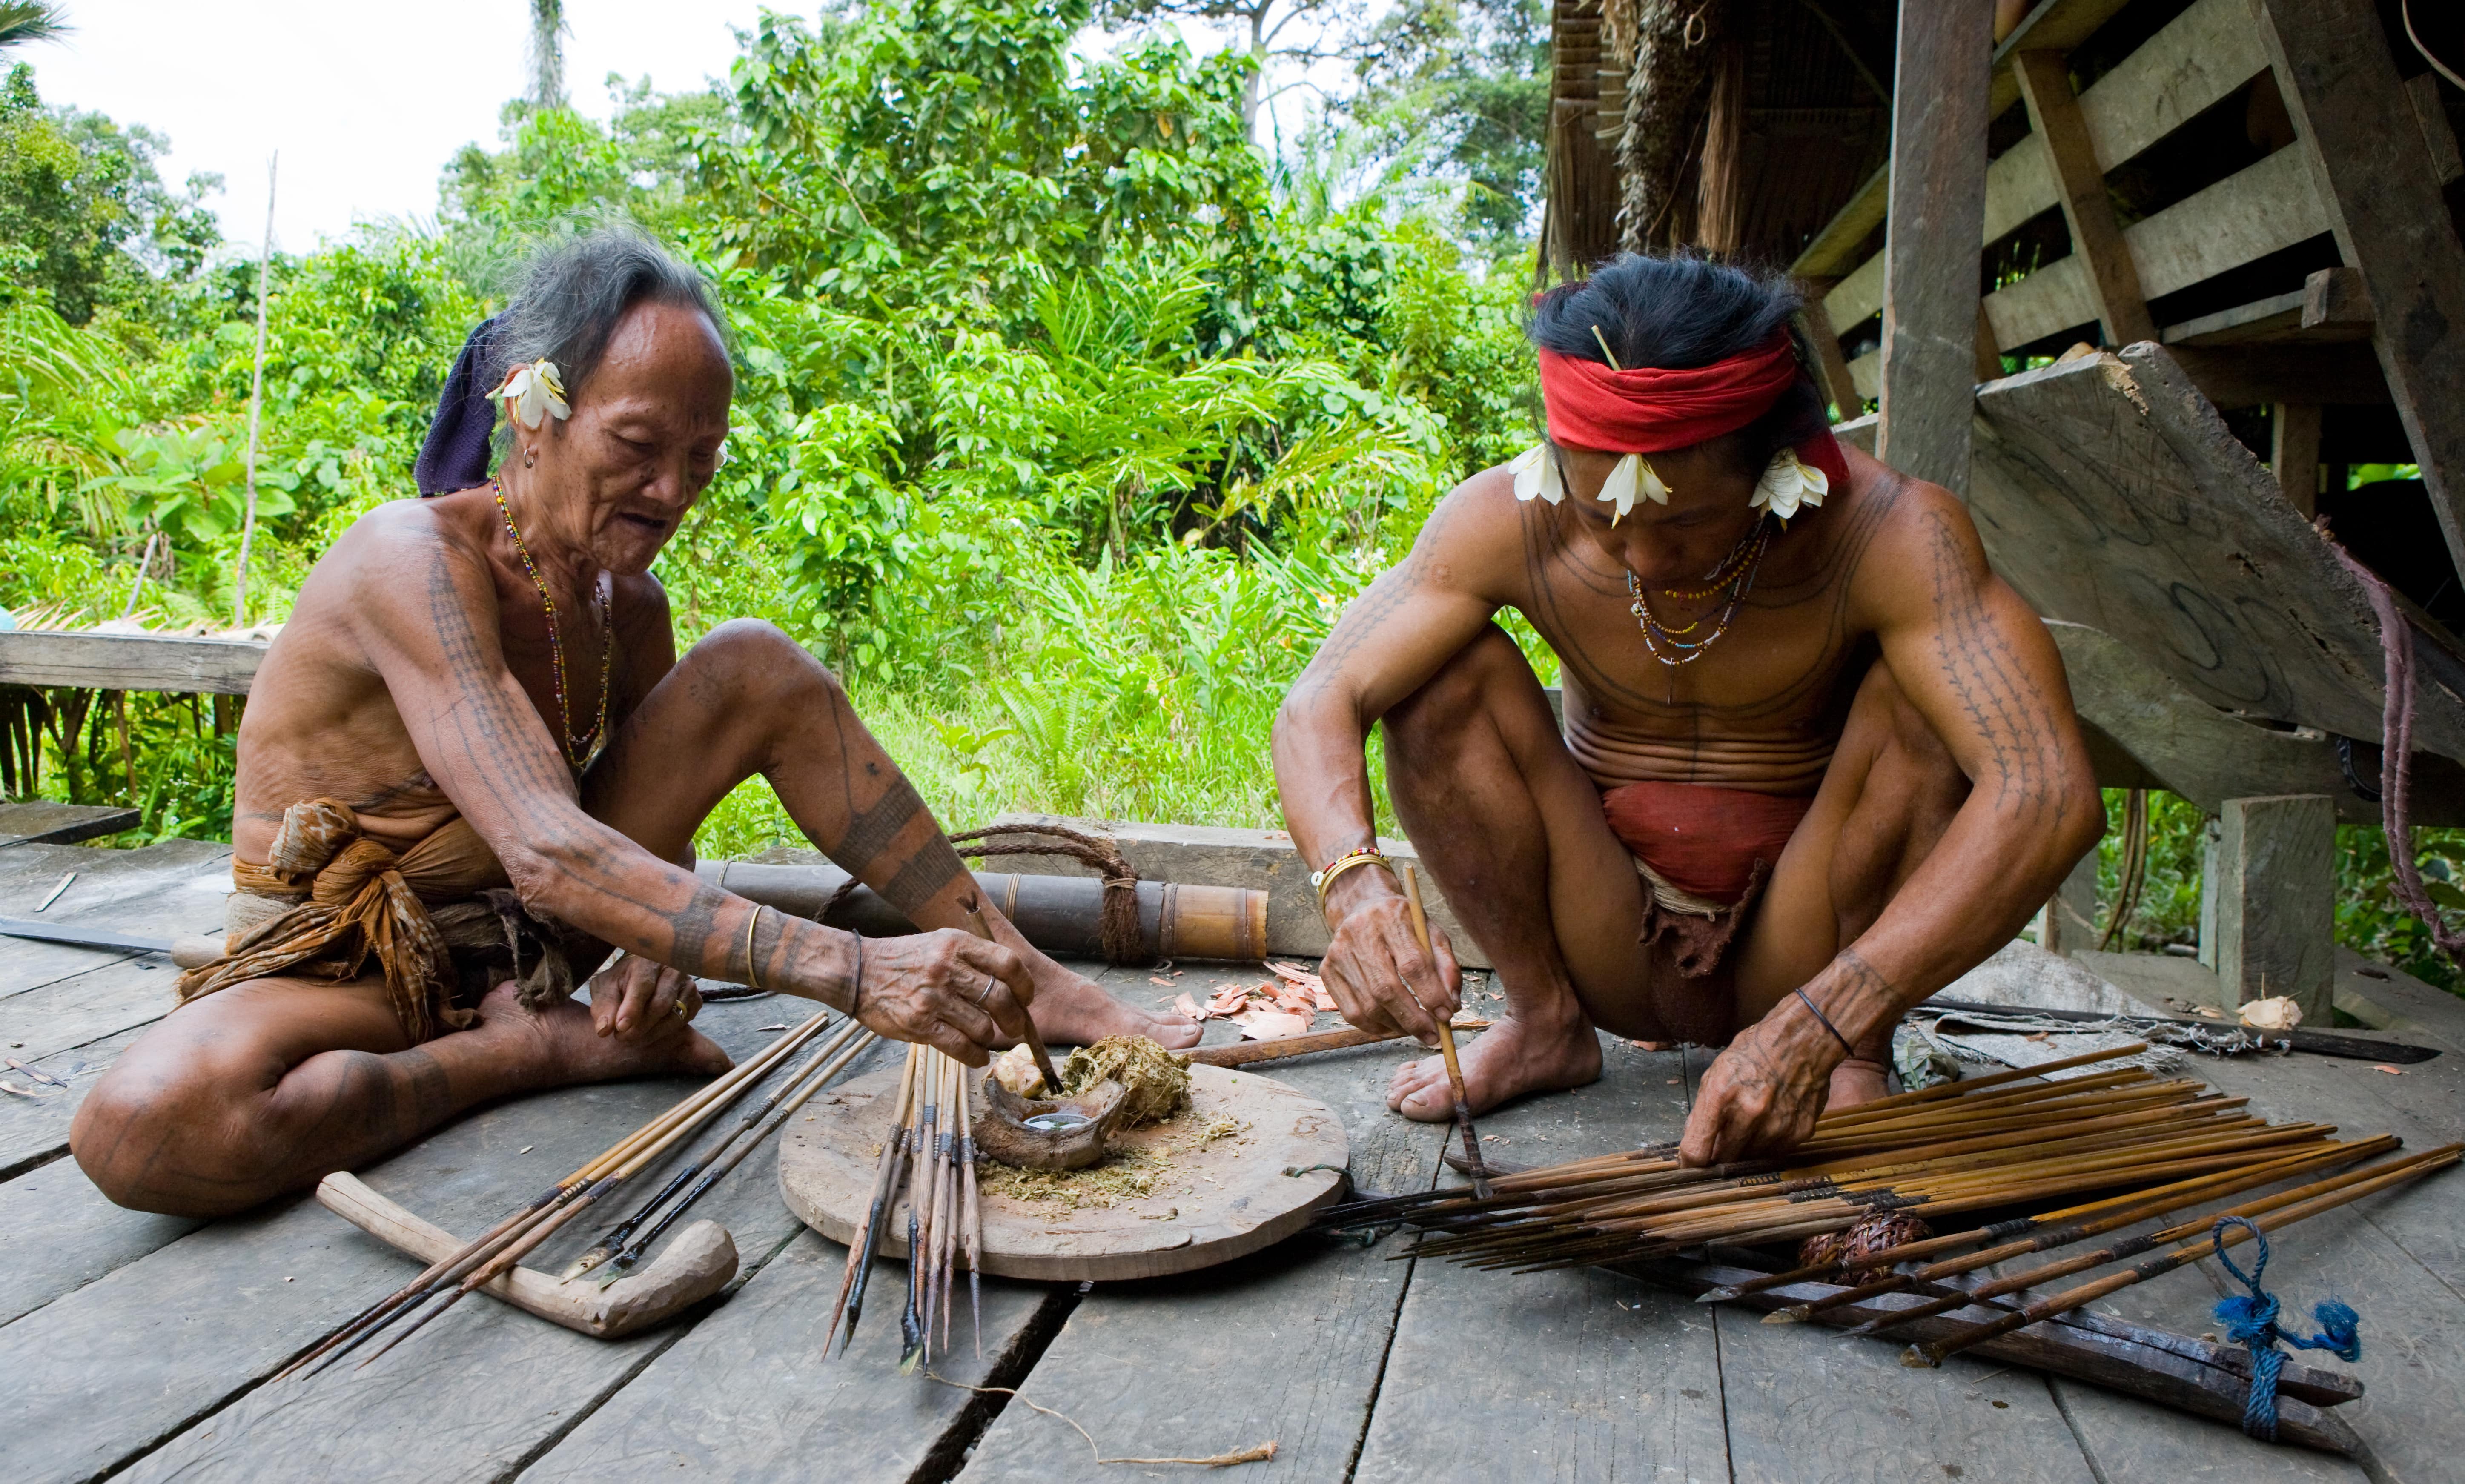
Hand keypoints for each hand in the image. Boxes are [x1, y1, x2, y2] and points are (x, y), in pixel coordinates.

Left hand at [589, 953, 701, 1039]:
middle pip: (660, 1004)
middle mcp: (673, 969)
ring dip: (651, 1033)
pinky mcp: (696, 1000)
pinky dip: (665, 1031)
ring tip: (632, 1037)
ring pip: (674, 1017)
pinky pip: (683, 1022)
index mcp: (648, 961)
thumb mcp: (605, 988)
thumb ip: (603, 1007)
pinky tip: (650, 1030)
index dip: (632, 1008)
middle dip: (639, 1027)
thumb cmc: (622, 981)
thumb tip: (603, 1030)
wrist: (645, 973)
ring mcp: (689, 985)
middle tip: (621, 1038)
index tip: (620, 1028)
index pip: (643, 985)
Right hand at [847, 928, 1034, 1066]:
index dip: (1024, 985)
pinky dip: (975, 1056)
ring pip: (982, 1027)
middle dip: (1015, 1019)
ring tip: (986, 1038)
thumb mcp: (940, 941)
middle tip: (1016, 1027)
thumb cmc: (904, 958)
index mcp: (956, 944)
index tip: (1025, 997)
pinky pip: (960, 1046)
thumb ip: (972, 957)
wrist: (858, 972)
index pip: (1007, 964)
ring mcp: (932, 998)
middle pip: (1000, 998)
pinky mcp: (919, 1024)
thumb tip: (1009, 983)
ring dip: (990, 1038)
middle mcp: (947, 968)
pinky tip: (977, 1056)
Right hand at [1320, 873, 1460, 1045]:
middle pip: (1386, 989)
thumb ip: (1446, 966)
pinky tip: (1392, 1027)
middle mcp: (1359, 932)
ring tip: (1416, 1031)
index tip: (1447, 1015)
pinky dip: (1374, 1027)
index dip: (1431, 995)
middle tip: (1432, 1036)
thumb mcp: (1431, 933)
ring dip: (1396, 1027)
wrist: (1363, 905)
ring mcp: (1339, 952)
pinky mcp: (1328, 969)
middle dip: (1413, 1019)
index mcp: (1391, 917)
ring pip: (1368, 1005)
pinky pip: (1350, 1012)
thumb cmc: (1404, 924)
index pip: (1412, 964)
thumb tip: (1451, 1006)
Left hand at [1678, 1002, 1840, 1166]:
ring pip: (1751, 1159)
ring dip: (1745, 1148)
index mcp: (1721, 1095)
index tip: (1691, 1165)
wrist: (1803, 1039)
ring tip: (1751, 1123)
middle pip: (1724, 1159)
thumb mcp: (1717, 1071)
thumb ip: (1703, 1109)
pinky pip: (1775, 1152)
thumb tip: (1694, 1139)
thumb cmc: (1755, 1051)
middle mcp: (1749, 1113)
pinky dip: (1768, 1143)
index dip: (1690, 1163)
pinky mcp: (1799, 1132)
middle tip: (1722, 1141)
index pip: (1697, 1149)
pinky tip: (1771, 1121)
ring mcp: (1777, 1125)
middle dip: (1718, 1154)